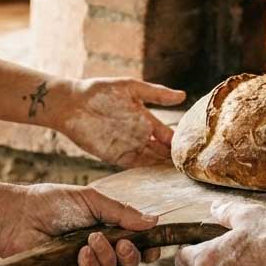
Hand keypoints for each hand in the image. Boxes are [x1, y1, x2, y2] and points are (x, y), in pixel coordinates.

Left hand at [0, 183, 158, 265]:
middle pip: (127, 263)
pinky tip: (82, 253)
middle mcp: (98, 250)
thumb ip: (122, 213)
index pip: (135, 246)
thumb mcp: (93, 201)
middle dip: (131, 256)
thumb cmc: (54, 203)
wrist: (20, 215)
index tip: (154, 247)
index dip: (148, 249)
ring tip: (92, 240)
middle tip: (125, 244)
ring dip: (106, 257)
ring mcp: (82, 265)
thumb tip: (154, 221)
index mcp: (107, 231)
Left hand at [54, 78, 185, 168]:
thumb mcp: (130, 87)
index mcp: (146, 119)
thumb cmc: (100, 91)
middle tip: (192, 169)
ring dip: (162, 168)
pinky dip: (146, 171)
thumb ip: (156, 94)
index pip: (168, 135)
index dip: (179, 143)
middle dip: (174, 160)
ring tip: (179, 177)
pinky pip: (134, 166)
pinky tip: (157, 176)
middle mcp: (140, 135)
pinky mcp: (115, 156)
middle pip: (162, 151)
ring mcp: (128, 147)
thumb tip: (183, 95)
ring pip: (151, 161)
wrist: (72, 103)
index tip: (193, 151)